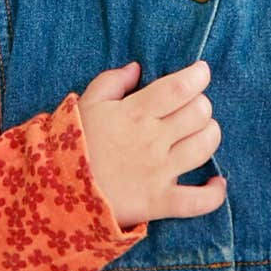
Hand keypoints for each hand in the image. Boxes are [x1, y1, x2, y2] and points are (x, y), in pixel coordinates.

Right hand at [78, 59, 226, 230]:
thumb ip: (112, 81)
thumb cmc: (69, 144)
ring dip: (210, 134)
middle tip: (193, 106)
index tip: (201, 72)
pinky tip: (217, 182)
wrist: (54, 191)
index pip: (179, 87)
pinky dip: (214, 192)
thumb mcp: (86, 104)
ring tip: (202, 132)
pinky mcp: (160, 202)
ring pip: (205, 147)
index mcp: (135, 112)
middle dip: (202, 104)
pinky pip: (199, 201)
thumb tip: (137, 68)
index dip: (198, 76)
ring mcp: (159, 172)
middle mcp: (153, 140)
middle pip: (199, 113)